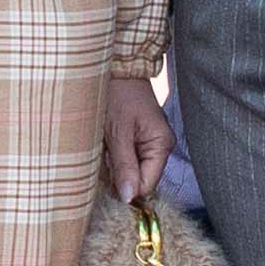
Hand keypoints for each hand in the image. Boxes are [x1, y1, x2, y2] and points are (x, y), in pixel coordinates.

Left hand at [105, 70, 168, 203]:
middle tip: (103, 152)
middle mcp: (159, 146)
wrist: (115, 68)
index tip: (106, 177)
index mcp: (161, 145)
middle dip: (117, 173)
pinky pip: (124, 158)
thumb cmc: (117, 94)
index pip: (147, 184)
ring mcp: (148, 142)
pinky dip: (111, 154)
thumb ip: (124, 165)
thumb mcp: (117, 131)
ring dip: (112, 163)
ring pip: (128, 169)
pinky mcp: (136, 138)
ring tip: (103, 142)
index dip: (126, 188)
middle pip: (138, 178)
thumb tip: (128, 197)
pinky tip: (104, 140)